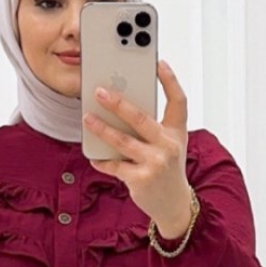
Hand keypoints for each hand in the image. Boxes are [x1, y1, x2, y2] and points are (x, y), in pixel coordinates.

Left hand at [83, 60, 189, 235]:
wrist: (174, 204)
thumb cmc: (167, 168)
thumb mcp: (169, 145)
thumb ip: (151, 127)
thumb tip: (119, 107)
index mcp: (177, 132)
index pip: (178, 101)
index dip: (170, 80)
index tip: (158, 62)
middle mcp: (169, 146)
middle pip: (141, 118)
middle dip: (118, 103)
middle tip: (99, 92)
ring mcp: (155, 163)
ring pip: (122, 141)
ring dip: (101, 129)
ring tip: (87, 118)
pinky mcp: (141, 179)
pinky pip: (115, 166)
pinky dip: (102, 161)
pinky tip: (93, 157)